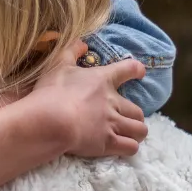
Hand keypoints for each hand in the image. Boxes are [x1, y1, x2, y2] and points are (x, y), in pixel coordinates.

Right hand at [31, 39, 147, 157]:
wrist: (51, 120)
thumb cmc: (53, 91)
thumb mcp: (57, 64)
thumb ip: (71, 51)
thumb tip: (82, 43)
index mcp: (102, 80)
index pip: (127, 69)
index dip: (136, 70)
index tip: (140, 72)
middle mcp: (113, 102)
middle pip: (138, 110)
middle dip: (135, 115)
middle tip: (126, 118)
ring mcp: (112, 124)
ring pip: (140, 130)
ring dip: (136, 132)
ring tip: (129, 134)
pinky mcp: (108, 143)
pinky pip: (131, 147)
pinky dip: (129, 147)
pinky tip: (123, 147)